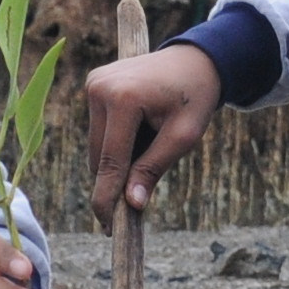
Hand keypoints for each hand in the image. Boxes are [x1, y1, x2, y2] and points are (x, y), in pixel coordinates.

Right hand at [83, 42, 223, 219]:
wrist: (195, 60)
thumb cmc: (195, 98)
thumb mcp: (183, 137)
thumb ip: (154, 168)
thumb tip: (131, 204)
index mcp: (123, 98)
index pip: (111, 161)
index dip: (109, 198)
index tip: (110, 229)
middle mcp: (99, 88)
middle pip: (99, 157)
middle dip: (118, 178)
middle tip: (143, 192)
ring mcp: (93, 84)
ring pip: (97, 146)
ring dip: (119, 158)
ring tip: (152, 142)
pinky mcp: (93, 85)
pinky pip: (99, 130)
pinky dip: (117, 141)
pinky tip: (142, 130)